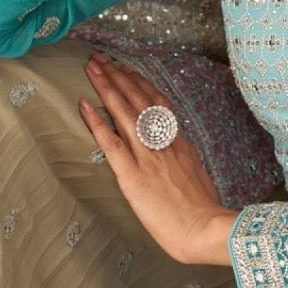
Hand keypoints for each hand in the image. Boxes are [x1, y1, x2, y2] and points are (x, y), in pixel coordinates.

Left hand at [79, 54, 236, 266]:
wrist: (204, 229)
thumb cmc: (203, 213)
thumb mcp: (197, 176)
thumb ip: (183, 159)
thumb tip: (175, 152)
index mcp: (178, 142)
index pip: (157, 103)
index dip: (140, 83)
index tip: (127, 68)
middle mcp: (162, 142)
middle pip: (138, 100)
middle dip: (118, 76)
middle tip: (101, 58)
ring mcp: (147, 156)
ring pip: (124, 112)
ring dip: (106, 87)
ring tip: (92, 68)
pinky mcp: (132, 175)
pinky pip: (111, 142)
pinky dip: (96, 122)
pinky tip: (84, 105)